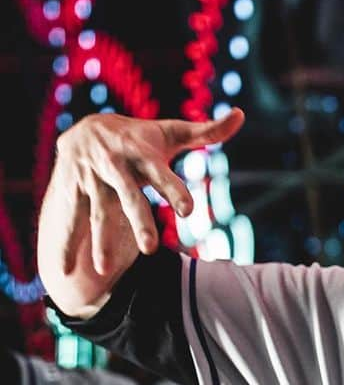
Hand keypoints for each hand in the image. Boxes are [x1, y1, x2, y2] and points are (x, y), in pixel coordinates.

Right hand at [50, 108, 244, 275]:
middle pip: (128, 197)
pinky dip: (64, 243)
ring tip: (104, 269)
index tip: (189, 210)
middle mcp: (114, 165)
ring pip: (96, 212)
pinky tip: (62, 269)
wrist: (85, 129)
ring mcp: (90, 179)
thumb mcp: (171, 133)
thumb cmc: (141, 138)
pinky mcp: (72, 190)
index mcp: (141, 152)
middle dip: (138, 222)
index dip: (173, 190)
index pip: (160, 173)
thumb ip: (207, 132)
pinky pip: (69, 218)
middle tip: (150, 249)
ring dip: (99, 240)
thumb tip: (241, 114)